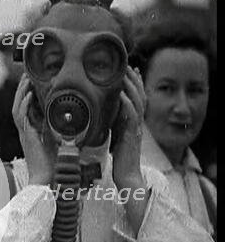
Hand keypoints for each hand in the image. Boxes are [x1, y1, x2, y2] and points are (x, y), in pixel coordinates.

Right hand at [13, 73, 53, 184]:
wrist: (47, 179)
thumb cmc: (53, 164)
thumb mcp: (59, 141)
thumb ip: (61, 129)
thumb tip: (72, 118)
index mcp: (31, 130)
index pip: (25, 108)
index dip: (26, 93)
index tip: (32, 81)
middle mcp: (25, 130)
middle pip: (18, 104)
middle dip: (22, 88)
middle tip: (27, 74)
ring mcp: (24, 133)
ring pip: (17, 108)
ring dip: (21, 93)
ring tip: (26, 80)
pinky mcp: (26, 137)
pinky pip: (21, 118)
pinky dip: (24, 105)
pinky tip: (28, 95)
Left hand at [112, 66, 145, 189]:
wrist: (126, 176)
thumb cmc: (119, 160)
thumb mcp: (115, 137)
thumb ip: (113, 125)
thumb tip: (102, 114)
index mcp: (133, 123)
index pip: (136, 98)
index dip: (134, 84)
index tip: (129, 70)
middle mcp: (136, 123)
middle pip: (139, 96)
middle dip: (134, 80)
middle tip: (128, 66)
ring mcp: (136, 128)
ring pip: (137, 102)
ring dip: (132, 87)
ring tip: (125, 74)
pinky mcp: (132, 136)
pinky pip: (132, 116)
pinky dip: (127, 103)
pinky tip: (122, 94)